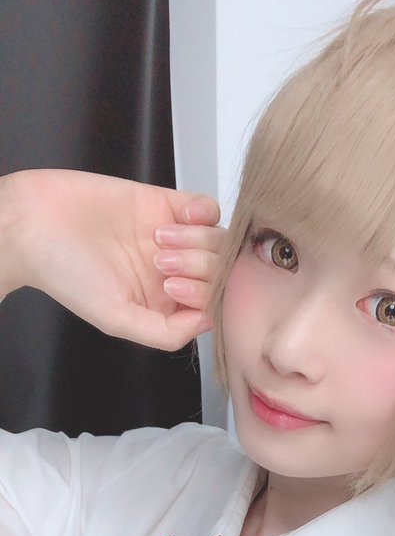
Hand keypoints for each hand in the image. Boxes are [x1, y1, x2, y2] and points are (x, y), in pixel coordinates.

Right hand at [3, 169, 227, 350]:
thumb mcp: (116, 318)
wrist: (33, 223)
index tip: (172, 288)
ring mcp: (173, 238)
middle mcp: (173, 273)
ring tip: (156, 241)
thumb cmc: (66, 275)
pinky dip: (201, 212)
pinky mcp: (164, 203)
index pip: (212, 305)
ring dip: (197, 241)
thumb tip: (208, 323)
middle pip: (219, 272)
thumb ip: (165, 332)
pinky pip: (205, 208)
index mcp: (164, 305)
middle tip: (159, 264)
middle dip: (199, 268)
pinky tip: (177, 217)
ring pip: (217, 241)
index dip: (206, 297)